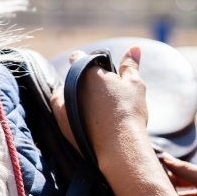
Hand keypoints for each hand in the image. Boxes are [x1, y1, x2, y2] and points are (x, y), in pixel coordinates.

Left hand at [51, 47, 149, 167]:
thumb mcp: (135, 85)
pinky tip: (86, 118)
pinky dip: (71, 113)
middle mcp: (71, 87)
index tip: (95, 67)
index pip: (78, 57)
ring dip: (73, 96)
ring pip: (64, 95)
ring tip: (93, 106)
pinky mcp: (62, 124)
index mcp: (88, 72)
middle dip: (83, 81)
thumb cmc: (129, 112)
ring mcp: (63, 106)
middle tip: (101, 91)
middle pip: (72, 78)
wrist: (120, 147)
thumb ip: (130, 65)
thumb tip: (134, 48)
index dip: (86, 59)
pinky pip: (61, 112)